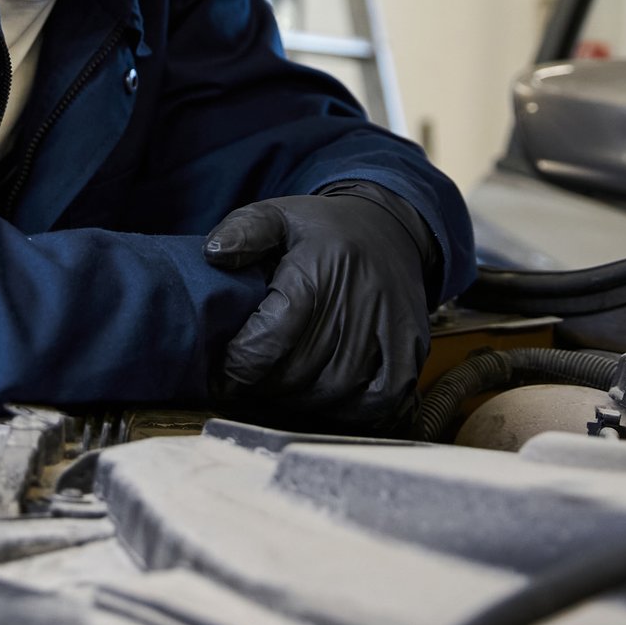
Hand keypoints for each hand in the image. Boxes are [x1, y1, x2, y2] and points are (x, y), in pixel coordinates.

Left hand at [202, 184, 437, 432]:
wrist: (389, 226)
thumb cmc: (324, 229)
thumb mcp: (278, 215)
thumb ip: (243, 231)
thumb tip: (214, 255)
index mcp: (318, 270)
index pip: (273, 334)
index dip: (242, 363)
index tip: (223, 374)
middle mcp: (357, 299)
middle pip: (301, 370)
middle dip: (266, 386)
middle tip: (249, 385)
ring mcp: (389, 326)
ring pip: (336, 390)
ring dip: (301, 401)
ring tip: (281, 390)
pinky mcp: (412, 346)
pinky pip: (381, 399)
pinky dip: (350, 409)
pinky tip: (328, 397)